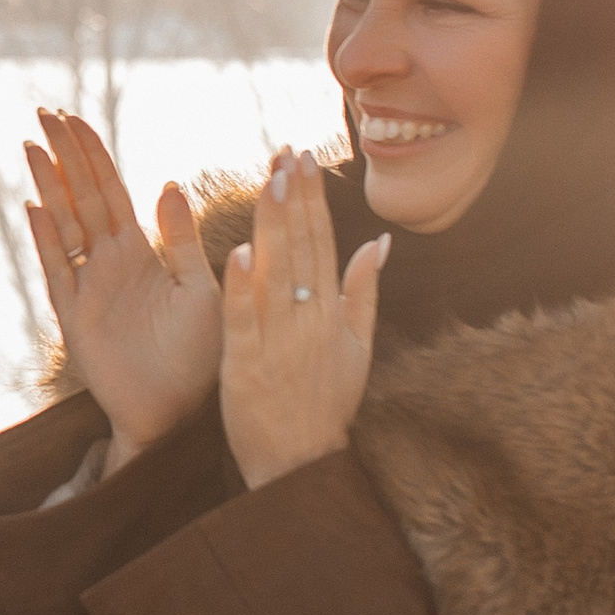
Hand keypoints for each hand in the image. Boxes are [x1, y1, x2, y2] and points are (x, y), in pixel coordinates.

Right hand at [24, 108, 221, 468]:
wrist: (178, 412)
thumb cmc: (198, 355)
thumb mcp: (202, 288)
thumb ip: (182, 239)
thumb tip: (167, 184)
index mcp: (141, 252)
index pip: (111, 191)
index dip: (92, 154)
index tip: (73, 118)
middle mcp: (109, 263)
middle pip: (80, 198)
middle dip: (64, 156)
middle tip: (42, 114)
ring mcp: (87, 288)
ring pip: (64, 225)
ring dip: (49, 186)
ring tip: (32, 147)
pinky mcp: (75, 318)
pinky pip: (57, 271)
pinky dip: (46, 240)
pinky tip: (34, 208)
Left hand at [218, 149, 390, 490]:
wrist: (299, 462)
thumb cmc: (326, 403)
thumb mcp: (358, 349)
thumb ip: (363, 294)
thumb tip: (377, 242)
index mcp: (332, 314)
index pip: (322, 243)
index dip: (313, 200)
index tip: (305, 160)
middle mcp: (308, 322)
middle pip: (300, 250)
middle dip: (294, 198)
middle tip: (287, 153)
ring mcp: (277, 343)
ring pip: (274, 275)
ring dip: (272, 226)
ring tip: (269, 181)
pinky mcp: (245, 366)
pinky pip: (243, 321)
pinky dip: (241, 288)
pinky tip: (238, 251)